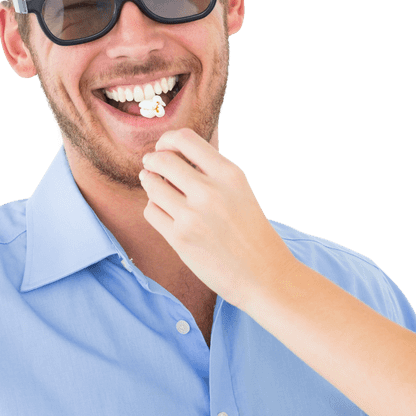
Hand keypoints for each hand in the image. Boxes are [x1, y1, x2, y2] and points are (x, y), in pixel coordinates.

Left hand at [140, 128, 294, 309]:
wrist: (264, 276)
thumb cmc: (253, 233)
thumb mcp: (241, 191)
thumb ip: (213, 169)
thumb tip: (180, 148)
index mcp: (229, 174)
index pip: (185, 139)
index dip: (167, 140)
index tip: (164, 147)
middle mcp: (210, 191)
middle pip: (162, 159)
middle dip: (153, 161)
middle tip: (152, 166)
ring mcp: (192, 215)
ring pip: (152, 184)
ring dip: (151, 183)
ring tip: (158, 189)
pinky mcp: (179, 238)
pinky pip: (151, 211)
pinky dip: (155, 208)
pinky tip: (165, 212)